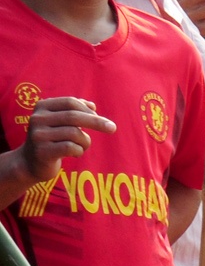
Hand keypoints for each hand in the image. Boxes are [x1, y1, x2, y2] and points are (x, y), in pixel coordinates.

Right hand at [1, 97, 115, 192]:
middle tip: (112, 128)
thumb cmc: (52, 139)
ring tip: (81, 147)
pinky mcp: (42, 151)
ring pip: (75, 133)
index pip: (70, 102)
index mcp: (42, 107)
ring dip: (85, 141)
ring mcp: (38, 135)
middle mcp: (37, 119)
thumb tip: (92, 106)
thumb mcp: (60, 122)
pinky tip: (75, 154)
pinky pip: (71, 147)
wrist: (31, 163)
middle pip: (74, 116)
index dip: (88, 109)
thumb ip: (75, 111)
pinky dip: (79, 151)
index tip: (100, 117)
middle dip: (96, 122)